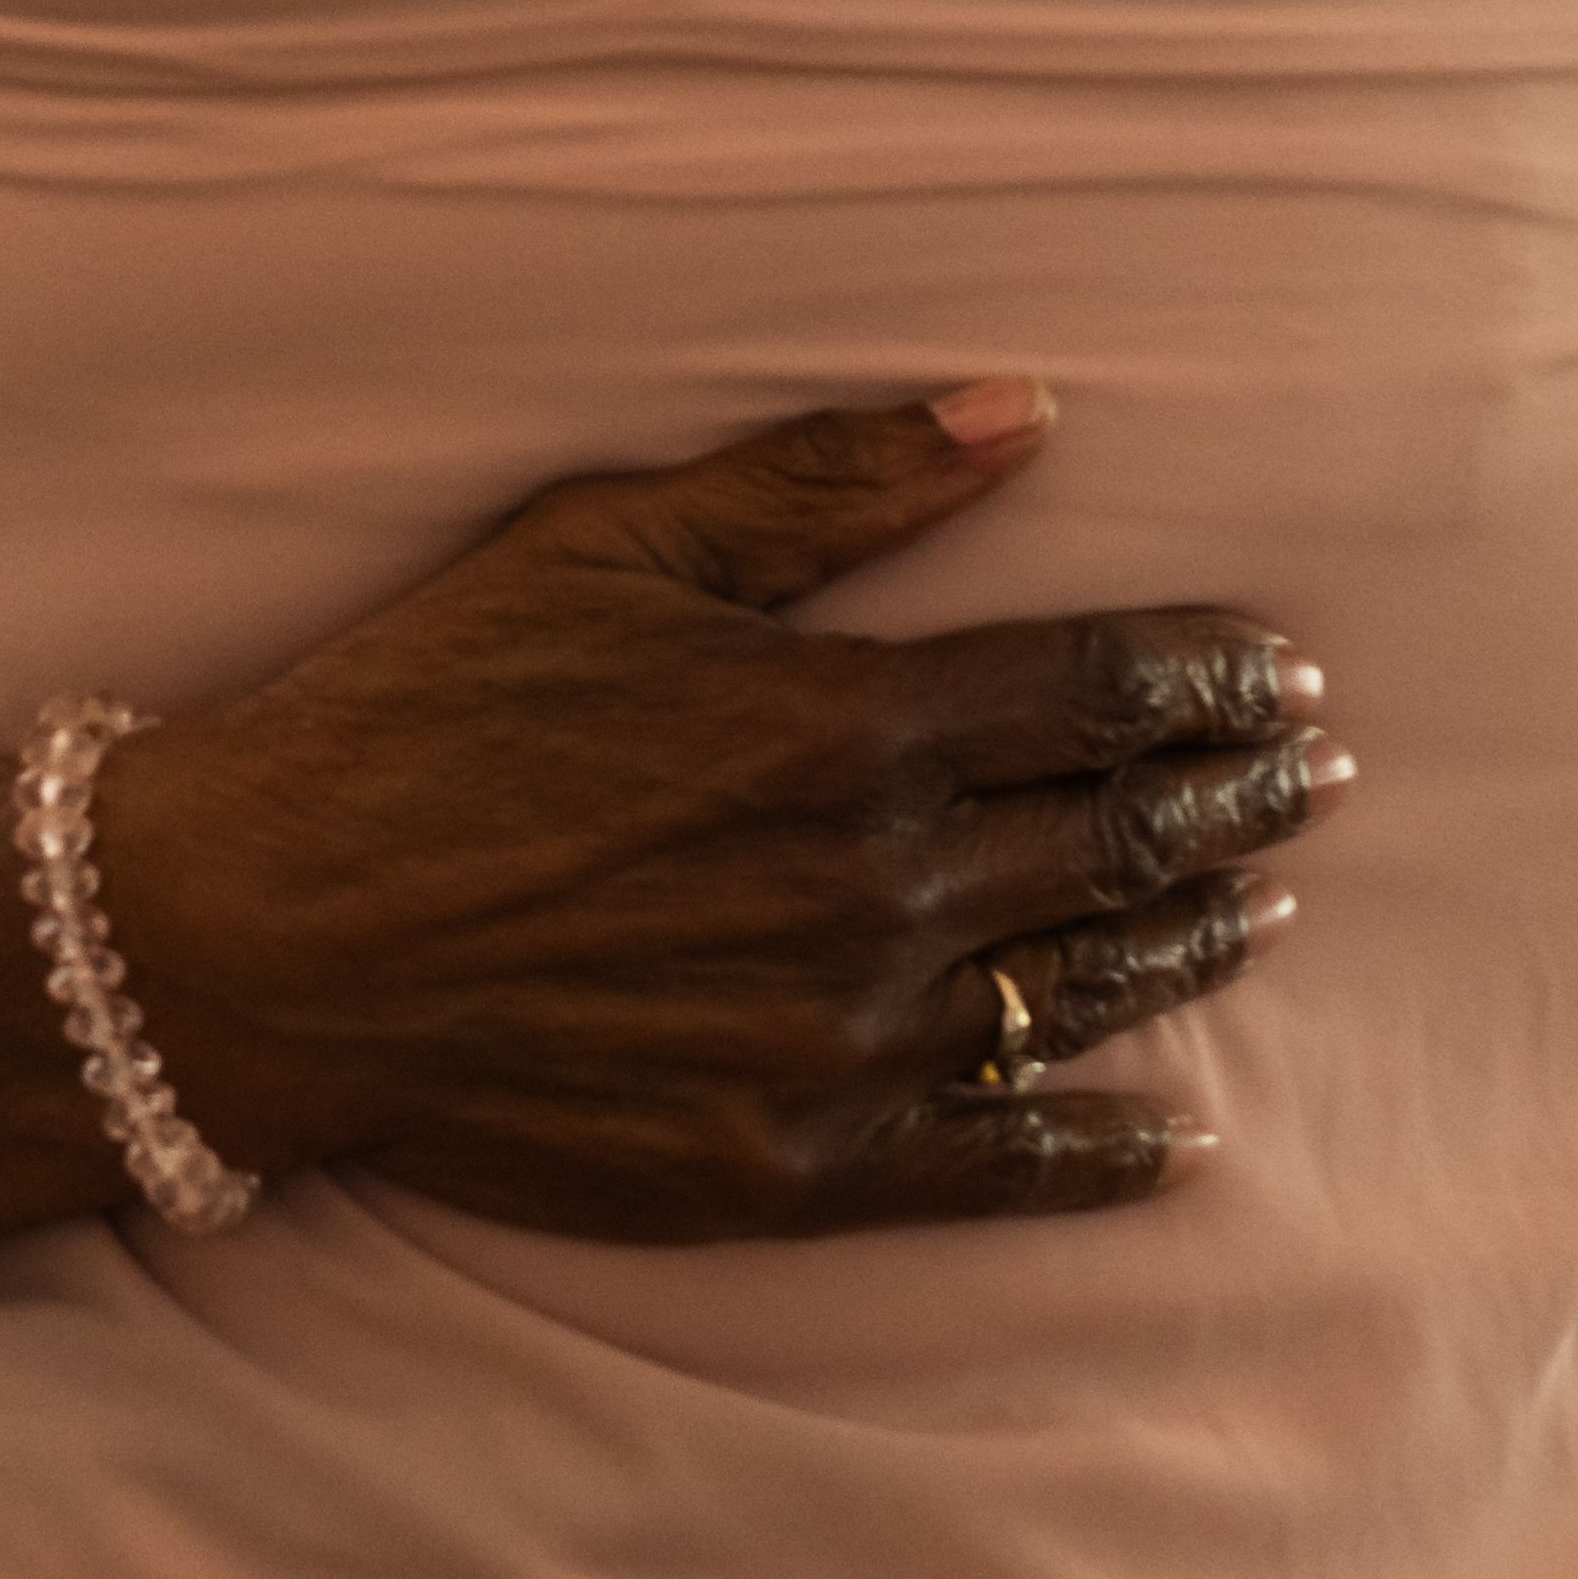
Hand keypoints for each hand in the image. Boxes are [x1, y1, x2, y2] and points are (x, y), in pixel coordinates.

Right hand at [103, 378, 1340, 1236]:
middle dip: (1240, 798)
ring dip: (1195, 941)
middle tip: (1312, 775)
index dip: (1212, 674)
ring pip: (1083, 989)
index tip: (1278, 670)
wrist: (264, 942)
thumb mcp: (611, 546)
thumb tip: (1027, 410)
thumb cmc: (424, 716)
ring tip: (1258, 904)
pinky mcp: (788, 1169)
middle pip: (1123, 836)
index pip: (1102, 687)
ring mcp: (842, 1044)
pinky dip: (1105, 1153)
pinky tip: (1175, 1139)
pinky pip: (996, 1162)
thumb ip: (832, 484)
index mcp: (848, 725)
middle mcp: (878, 891)